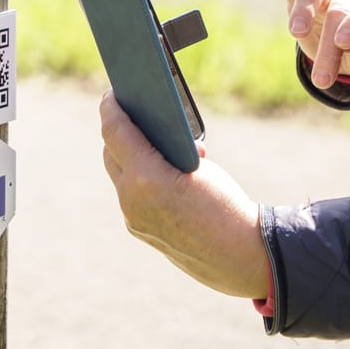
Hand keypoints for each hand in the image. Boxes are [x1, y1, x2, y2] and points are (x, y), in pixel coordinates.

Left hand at [99, 91, 268, 298]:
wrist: (238, 255)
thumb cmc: (226, 202)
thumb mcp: (199, 164)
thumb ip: (169, 148)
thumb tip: (153, 135)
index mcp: (146, 176)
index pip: (115, 131)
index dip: (111, 107)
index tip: (112, 92)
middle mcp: (131, 198)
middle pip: (111, 152)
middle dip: (118, 129)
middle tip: (130, 110)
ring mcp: (132, 217)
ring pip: (118, 174)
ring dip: (127, 153)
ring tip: (143, 136)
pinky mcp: (138, 229)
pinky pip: (129, 193)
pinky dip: (137, 176)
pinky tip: (154, 166)